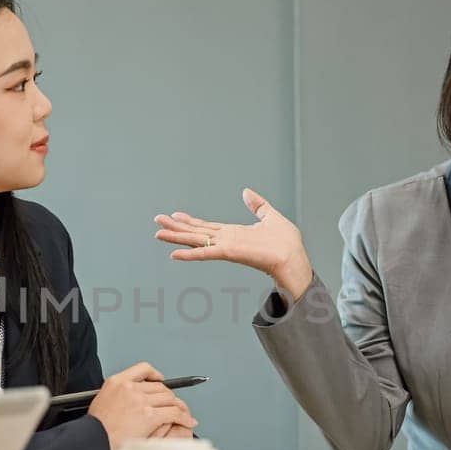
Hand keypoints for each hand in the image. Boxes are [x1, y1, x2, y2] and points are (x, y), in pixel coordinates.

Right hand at [87, 361, 197, 449]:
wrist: (94, 439)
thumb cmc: (96, 428)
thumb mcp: (100, 401)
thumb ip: (116, 395)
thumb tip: (127, 399)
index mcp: (117, 382)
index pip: (143, 369)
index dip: (155, 374)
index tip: (161, 379)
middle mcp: (130, 388)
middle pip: (160, 386)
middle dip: (170, 397)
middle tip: (175, 405)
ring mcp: (140, 400)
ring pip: (169, 399)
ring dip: (179, 407)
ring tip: (184, 414)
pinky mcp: (149, 415)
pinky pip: (174, 413)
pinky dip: (184, 417)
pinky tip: (187, 421)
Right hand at [154, 188, 314, 298]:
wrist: (293, 257)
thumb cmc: (287, 243)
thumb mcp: (271, 216)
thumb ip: (258, 205)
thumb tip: (246, 192)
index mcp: (234, 233)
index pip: (207, 226)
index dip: (190, 221)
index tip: (176, 215)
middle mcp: (226, 240)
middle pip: (196, 232)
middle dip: (176, 227)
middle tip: (157, 221)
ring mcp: (226, 247)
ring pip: (196, 241)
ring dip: (176, 237)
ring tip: (158, 233)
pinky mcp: (229, 252)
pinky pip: (206, 253)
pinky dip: (190, 254)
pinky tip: (174, 254)